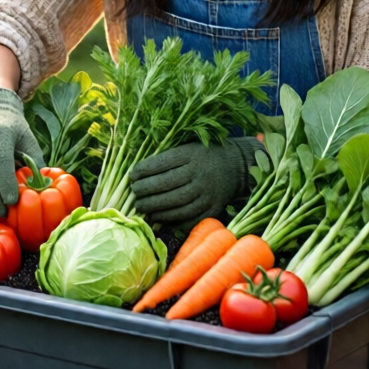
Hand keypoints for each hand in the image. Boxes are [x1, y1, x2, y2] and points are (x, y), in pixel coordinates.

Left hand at [129, 138, 263, 229]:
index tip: (132, 176)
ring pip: (177, 204)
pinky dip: (172, 221)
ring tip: (143, 208)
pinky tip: (159, 219)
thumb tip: (138, 174)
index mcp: (192, 154)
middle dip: (146, 192)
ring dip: (156, 208)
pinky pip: (190, 218)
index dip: (144, 171)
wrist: (237, 166)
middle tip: (134, 195)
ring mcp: (207, 193)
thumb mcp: (188, 147)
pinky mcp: (213, 208)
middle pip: (167, 185)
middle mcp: (200, 173)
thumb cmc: (205, 155)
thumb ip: (166, 158)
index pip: (162, 163)